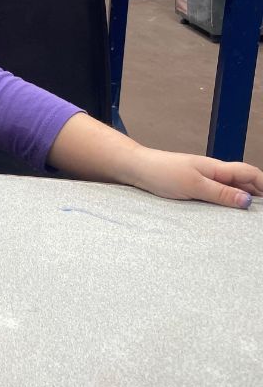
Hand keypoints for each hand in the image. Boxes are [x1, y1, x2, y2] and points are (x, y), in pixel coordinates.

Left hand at [129, 148, 262, 209]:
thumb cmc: (161, 172)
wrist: (135, 168)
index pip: (251, 174)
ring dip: (241, 201)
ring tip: (248, 219)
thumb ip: (220, 193)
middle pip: (244, 183)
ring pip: (231, 190)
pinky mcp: (192, 187)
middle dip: (257, 196)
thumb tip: (248, 201)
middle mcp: (214, 173)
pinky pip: (216, 195)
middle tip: (259, 217)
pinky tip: (225, 216)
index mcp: (217, 168)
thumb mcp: (193, 185)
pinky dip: (225, 204)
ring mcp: (203, 180)